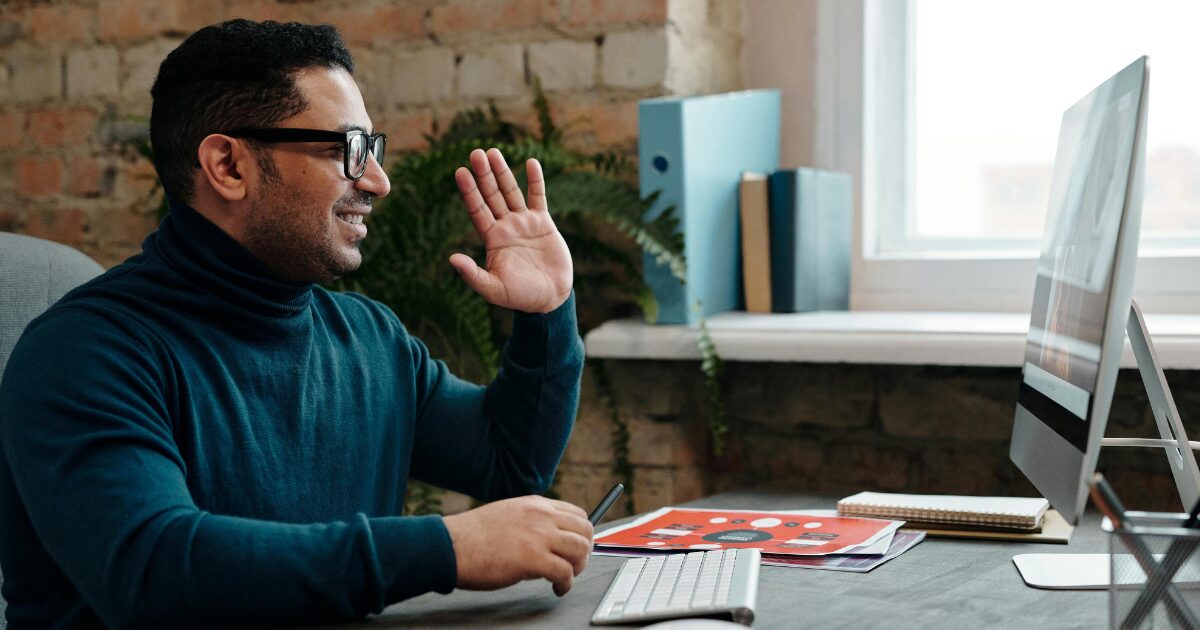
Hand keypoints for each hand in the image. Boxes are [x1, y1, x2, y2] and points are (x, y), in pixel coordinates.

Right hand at [442, 495, 592, 595]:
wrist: (451, 545)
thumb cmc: (473, 535)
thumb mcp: (508, 513)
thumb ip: (531, 521)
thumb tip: (550, 540)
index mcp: (535, 504)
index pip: (576, 514)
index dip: (581, 534)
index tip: (576, 548)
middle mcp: (541, 516)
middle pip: (585, 530)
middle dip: (585, 551)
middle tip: (575, 565)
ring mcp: (539, 536)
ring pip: (580, 550)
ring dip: (578, 568)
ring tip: (564, 578)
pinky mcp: (533, 559)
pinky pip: (565, 573)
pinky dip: (566, 584)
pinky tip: (557, 588)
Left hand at [451, 148, 572, 312]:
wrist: (550, 298)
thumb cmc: (520, 296)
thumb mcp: (493, 289)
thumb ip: (473, 274)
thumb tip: (452, 259)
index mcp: (492, 239)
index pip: (477, 210)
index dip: (469, 191)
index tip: (460, 172)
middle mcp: (505, 226)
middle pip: (492, 195)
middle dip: (484, 175)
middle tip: (476, 153)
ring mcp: (524, 223)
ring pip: (511, 192)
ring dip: (503, 172)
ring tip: (494, 151)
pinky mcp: (543, 223)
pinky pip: (538, 197)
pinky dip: (535, 180)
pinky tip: (531, 163)